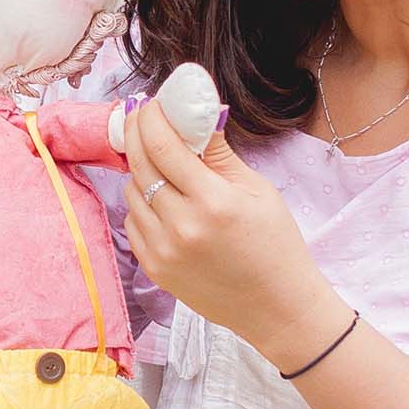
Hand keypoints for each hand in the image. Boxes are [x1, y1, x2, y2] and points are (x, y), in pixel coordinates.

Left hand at [122, 100, 352, 371]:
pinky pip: (133, 222)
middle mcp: (181, 227)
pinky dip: (141, 202)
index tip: (151, 102)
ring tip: (159, 159)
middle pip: (139, 165)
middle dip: (136, 132)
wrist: (277, 307)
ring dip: (140, 169)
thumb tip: (198, 112)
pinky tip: (160, 195)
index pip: (164, 146)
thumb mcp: (257, 190)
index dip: (152, 117)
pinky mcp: (154, 269)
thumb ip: (219, 153)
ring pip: (131, 193)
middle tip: (141, 115)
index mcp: (213, 202)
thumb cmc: (276, 244)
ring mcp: (163, 251)